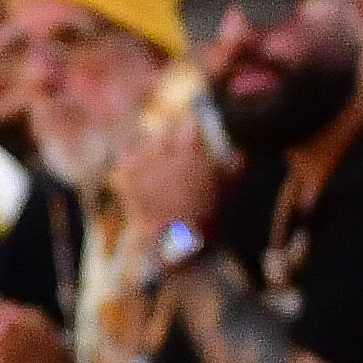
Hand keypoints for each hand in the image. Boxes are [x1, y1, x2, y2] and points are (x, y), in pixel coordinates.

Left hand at [112, 107, 227, 240]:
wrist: (173, 241)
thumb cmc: (206, 214)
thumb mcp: (228, 188)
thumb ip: (234, 165)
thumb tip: (238, 151)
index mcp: (190, 151)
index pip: (190, 122)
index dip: (194, 127)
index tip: (196, 132)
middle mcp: (163, 150)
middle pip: (166, 128)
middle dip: (174, 135)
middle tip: (180, 148)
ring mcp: (140, 161)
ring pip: (147, 140)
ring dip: (155, 147)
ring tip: (163, 163)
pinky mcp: (125, 174)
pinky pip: (127, 153)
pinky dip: (135, 158)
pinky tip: (144, 169)